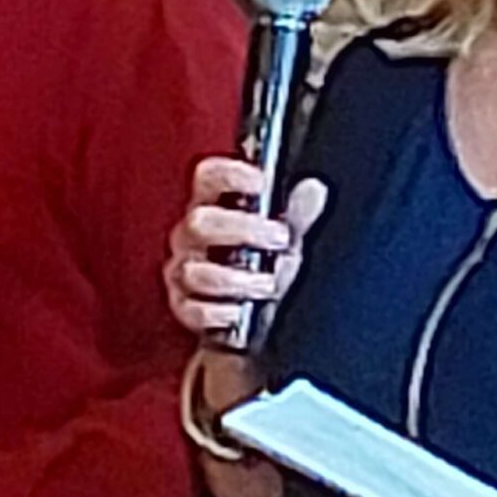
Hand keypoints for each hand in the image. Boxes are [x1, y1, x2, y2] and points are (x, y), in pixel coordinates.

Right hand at [165, 157, 329, 338]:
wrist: (250, 321)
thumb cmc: (262, 269)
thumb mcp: (286, 241)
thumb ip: (297, 216)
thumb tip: (313, 189)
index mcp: (214, 206)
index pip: (208, 177)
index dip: (230, 175)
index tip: (260, 183)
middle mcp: (192, 236)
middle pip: (199, 222)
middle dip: (242, 229)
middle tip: (280, 238)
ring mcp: (185, 271)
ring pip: (196, 271)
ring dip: (237, 279)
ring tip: (268, 284)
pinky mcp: (183, 307)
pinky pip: (194, 309)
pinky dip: (221, 312)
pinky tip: (241, 311)